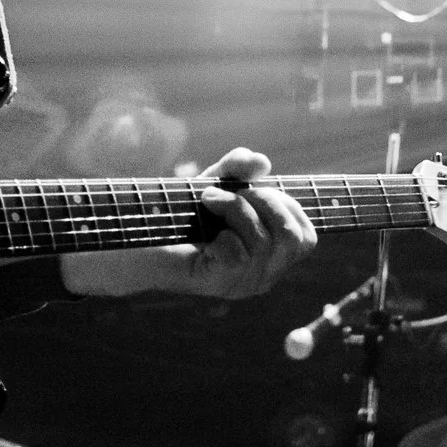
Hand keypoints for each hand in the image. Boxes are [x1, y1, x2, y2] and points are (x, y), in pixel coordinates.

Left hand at [60, 147, 318, 298]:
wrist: (139, 239)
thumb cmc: (182, 215)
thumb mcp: (216, 183)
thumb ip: (238, 169)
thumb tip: (261, 162)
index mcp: (271, 258)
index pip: (307, 237)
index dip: (289, 206)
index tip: (257, 190)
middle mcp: (264, 276)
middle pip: (296, 238)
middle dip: (267, 202)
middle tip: (233, 191)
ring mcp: (244, 284)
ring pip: (265, 240)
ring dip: (236, 208)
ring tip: (209, 201)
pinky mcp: (221, 284)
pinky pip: (239, 252)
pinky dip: (221, 229)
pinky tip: (203, 233)